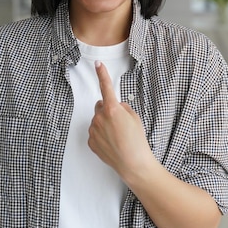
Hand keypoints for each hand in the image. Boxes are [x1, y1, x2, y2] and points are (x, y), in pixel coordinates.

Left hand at [88, 60, 152, 177]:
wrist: (133, 164)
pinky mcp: (91, 141)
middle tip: (120, 122)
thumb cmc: (137, 140)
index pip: (106, 87)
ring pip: (97, 120)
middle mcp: (100, 117)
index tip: (97, 64)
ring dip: (105, 123)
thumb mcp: (135, 118)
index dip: (102, 74)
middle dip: (108, 110)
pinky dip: (102, 135)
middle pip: (101, 106)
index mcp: (112, 109)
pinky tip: (112, 143)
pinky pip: (95, 132)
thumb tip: (115, 107)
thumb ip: (122, 108)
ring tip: (118, 136)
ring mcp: (94, 130)